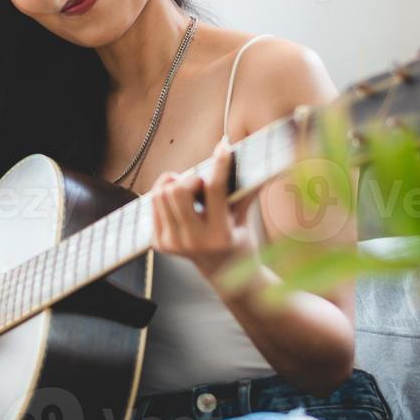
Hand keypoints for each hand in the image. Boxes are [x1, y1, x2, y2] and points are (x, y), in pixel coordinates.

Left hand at [148, 137, 257, 280]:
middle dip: (191, 179)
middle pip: (178, 190)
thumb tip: (265, 161)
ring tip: (188, 189)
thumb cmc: (239, 239)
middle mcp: (194, 242)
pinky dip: (164, 195)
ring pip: (160, 194)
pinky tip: (178, 202)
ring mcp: (173, 245)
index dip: (220, 164)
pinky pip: (153, 205)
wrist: (222, 272)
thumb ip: (247, 190)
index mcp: (220, 235)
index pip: (215, 190)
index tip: (223, 147)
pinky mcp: (159, 244)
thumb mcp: (245, 217)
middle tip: (200, 183)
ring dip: (174, 184)